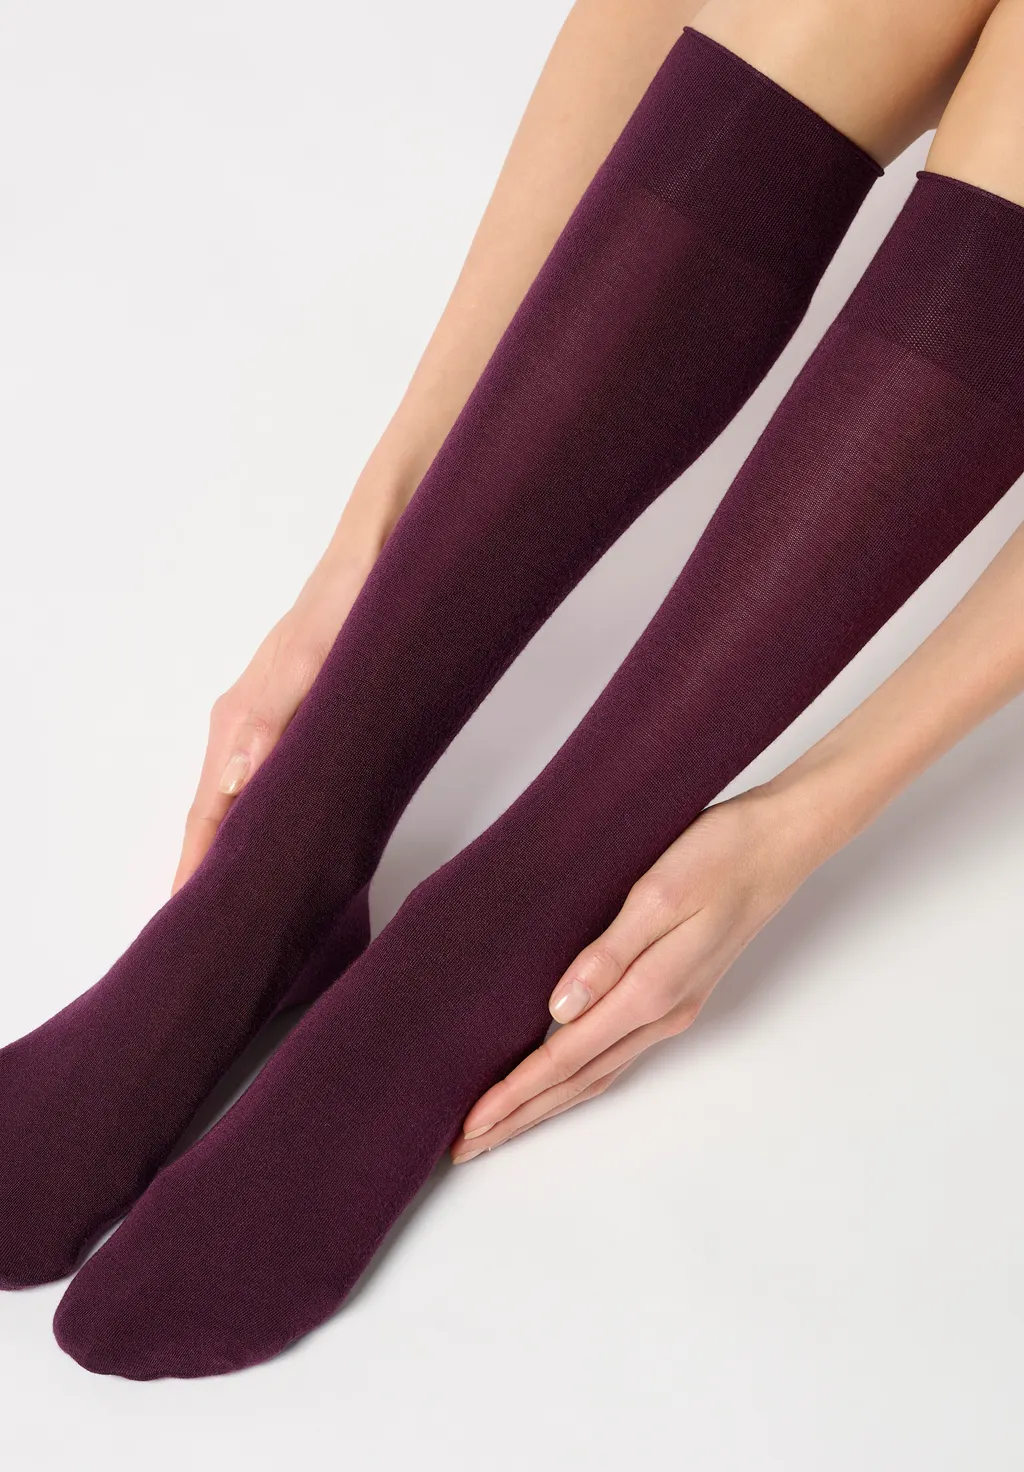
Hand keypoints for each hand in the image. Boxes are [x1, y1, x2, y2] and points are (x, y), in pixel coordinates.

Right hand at [172, 559, 369, 892]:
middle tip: (206, 929)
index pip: (204, 810)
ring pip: (240, 798)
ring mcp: (270, 720)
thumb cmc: (346, 603)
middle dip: (205, 869)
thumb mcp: (312, 662)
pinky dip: (262, 816)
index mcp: (237, 719)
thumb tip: (233, 782)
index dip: (193, 865)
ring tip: (235, 899)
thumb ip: (272, 719)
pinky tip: (277, 837)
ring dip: (233, 846)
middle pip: (214, 811)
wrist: (379, 555)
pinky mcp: (300, 715)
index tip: (183, 917)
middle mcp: (243, 724)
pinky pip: (269, 779)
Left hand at [452, 784, 832, 1161]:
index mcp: (651, 990)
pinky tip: (558, 1079)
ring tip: (502, 1124)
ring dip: (547, 1104)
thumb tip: (561, 1010)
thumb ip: (608, 954)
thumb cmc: (717, 855)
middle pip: (578, 1081)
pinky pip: (615, 1053)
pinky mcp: (676, 994)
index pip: (565, 1057)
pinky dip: (578, 1077)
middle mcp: (662, 1013)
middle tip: (469, 1145)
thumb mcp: (656, 893)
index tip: (473, 1123)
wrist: (777, 845)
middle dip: (522, 1116)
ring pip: (597, 1073)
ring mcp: (673, 1008)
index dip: (516, 1093)